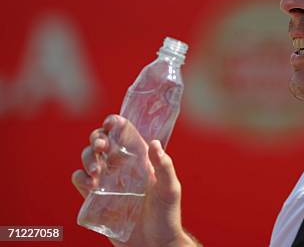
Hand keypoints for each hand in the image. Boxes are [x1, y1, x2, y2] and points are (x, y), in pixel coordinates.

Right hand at [72, 114, 195, 246]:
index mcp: (140, 159)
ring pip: (89, 158)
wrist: (154, 245)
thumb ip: (165, 166)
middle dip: (97, 137)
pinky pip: (81, 180)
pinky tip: (91, 183)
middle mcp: (122, 167)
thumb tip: (154, 143)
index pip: (125, 134)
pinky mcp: (96, 198)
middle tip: (100, 145)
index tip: (111, 122)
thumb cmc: (166, 216)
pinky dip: (80, 177)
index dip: (115, 124)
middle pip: (102, 142)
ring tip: (96, 169)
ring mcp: (108, 181)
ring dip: (88, 157)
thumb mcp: (170, 189)